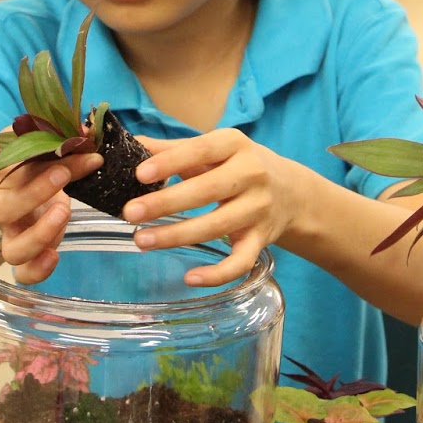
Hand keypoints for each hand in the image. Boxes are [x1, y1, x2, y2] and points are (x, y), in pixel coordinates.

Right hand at [0, 135, 102, 284]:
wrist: (10, 185)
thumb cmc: (24, 159)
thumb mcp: (32, 140)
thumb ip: (54, 133)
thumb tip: (89, 130)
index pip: (6, 165)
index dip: (37, 156)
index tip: (73, 145)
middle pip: (4, 210)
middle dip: (37, 192)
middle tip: (64, 174)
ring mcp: (9, 233)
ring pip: (13, 251)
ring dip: (41, 235)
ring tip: (64, 211)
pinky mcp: (26, 252)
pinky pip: (23, 273)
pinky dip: (38, 270)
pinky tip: (55, 255)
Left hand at [120, 130, 308, 287]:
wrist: (292, 191)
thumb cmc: (238, 166)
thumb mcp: (213, 149)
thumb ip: (173, 148)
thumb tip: (131, 144)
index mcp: (235, 145)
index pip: (201, 149)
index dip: (171, 162)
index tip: (140, 174)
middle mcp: (252, 175)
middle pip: (207, 191)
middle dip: (166, 203)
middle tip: (130, 213)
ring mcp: (258, 209)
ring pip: (217, 226)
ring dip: (177, 236)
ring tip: (142, 240)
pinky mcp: (261, 240)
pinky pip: (240, 261)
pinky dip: (217, 274)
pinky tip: (189, 278)